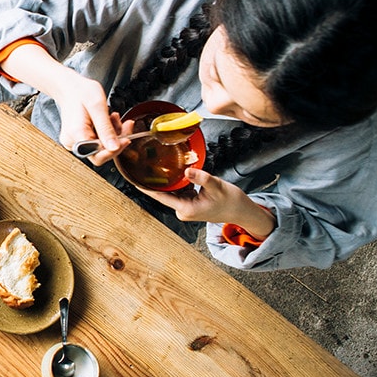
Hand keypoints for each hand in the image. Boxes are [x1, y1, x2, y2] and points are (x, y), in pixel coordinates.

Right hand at [52, 75, 125, 164]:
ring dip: (113, 135)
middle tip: (126, 126)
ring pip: (101, 148)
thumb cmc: (81, 92)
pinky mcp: (80, 139)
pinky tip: (109, 121)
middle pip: (100, 153)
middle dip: (116, 141)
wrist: (70, 87)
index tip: (127, 139)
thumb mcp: (98, 106)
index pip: (97, 155)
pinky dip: (107, 133)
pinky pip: (98, 142)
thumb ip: (106, 128)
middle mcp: (72, 141)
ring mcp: (75, 141)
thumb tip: (115, 147)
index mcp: (76, 134)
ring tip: (115, 118)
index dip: (114, 150)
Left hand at [142, 168, 273, 233]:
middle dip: (153, 180)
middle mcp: (183, 210)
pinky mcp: (189, 203)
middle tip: (141, 165)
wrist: (243, 211)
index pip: (161, 196)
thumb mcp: (218, 186)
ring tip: (152, 165)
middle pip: (163, 193)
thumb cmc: (232, 201)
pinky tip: (169, 171)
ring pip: (170, 191)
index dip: (146, 187)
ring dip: (164, 180)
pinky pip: (178, 190)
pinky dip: (174, 181)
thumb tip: (188, 170)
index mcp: (187, 209)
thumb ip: (202, 178)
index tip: (133, 179)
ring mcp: (185, 207)